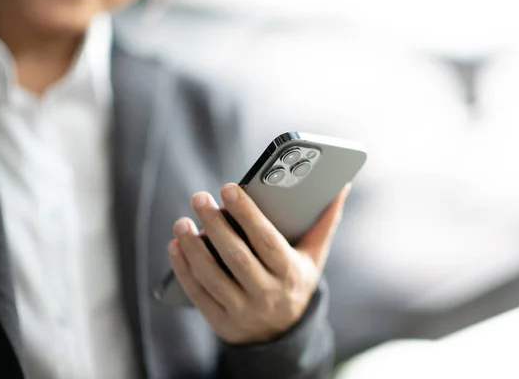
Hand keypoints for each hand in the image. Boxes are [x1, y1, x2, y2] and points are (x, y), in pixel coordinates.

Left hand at [167, 183, 350, 344]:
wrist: (282, 333)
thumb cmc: (295, 280)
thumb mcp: (314, 256)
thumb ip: (325, 222)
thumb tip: (342, 186)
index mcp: (290, 273)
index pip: (267, 241)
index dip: (248, 214)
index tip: (229, 189)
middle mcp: (267, 293)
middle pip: (237, 256)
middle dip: (215, 225)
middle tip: (200, 197)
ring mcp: (243, 310)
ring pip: (213, 276)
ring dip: (194, 247)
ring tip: (182, 221)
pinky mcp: (221, 321)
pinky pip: (198, 293)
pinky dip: (184, 269)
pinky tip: (176, 246)